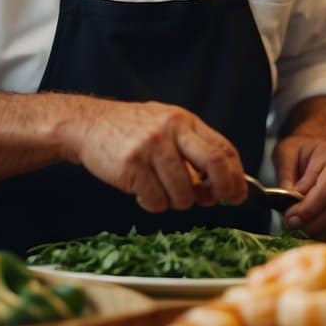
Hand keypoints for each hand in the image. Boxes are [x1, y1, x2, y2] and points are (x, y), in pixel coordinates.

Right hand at [71, 99, 247, 212]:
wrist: (89, 124)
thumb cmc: (131, 130)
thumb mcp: (166, 127)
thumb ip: (192, 149)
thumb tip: (218, 187)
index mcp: (184, 121)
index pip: (223, 148)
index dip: (235, 176)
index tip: (237, 194)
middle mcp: (171, 130)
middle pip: (213, 163)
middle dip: (222, 190)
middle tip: (216, 202)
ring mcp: (151, 147)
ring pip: (184, 192)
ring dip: (179, 202)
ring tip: (163, 192)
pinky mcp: (132, 166)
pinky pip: (156, 201)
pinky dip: (154, 204)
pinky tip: (143, 191)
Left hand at [273, 134, 325, 242]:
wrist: (318, 152)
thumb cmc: (300, 152)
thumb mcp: (286, 155)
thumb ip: (287, 177)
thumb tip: (291, 203)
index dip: (309, 208)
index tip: (290, 218)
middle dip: (315, 223)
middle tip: (292, 228)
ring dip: (323, 231)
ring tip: (301, 233)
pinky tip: (314, 235)